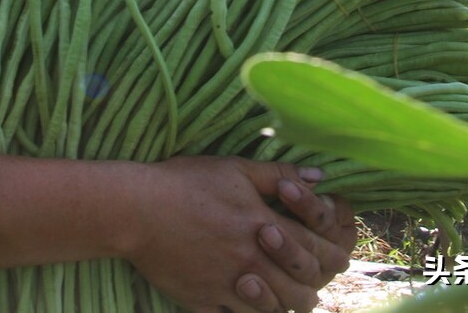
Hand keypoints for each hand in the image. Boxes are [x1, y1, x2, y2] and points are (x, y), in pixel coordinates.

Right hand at [120, 156, 353, 312]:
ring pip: (275, 312)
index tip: (330, 250)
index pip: (317, 251)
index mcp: (265, 227)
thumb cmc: (185, 183)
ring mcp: (228, 287)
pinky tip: (245, 301)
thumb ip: (280, 175)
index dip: (331, 253)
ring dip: (283, 303)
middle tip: (307, 277)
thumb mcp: (235, 169)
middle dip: (312, 285)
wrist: (136, 209)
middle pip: (303, 291)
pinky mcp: (204, 303)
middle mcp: (252, 262)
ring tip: (281, 292)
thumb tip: (320, 177)